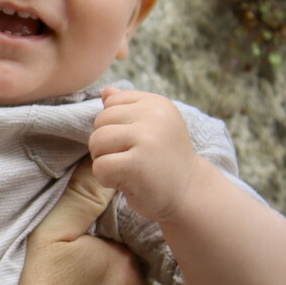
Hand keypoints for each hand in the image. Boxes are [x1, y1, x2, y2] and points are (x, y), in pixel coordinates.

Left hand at [89, 88, 207, 221]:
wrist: (189, 193)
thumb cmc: (162, 159)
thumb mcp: (151, 127)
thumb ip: (128, 108)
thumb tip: (105, 91)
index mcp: (157, 103)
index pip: (110, 103)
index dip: (115, 125)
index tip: (137, 141)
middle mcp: (154, 116)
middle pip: (100, 122)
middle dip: (107, 144)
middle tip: (132, 158)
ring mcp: (147, 139)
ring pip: (96, 142)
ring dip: (105, 160)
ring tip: (129, 168)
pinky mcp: (137, 164)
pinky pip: (100, 166)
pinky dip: (107, 179)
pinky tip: (128, 182)